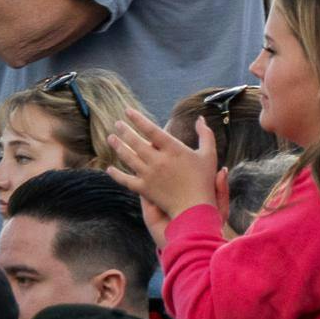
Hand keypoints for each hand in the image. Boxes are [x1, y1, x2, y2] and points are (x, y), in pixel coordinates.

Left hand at [107, 109, 222, 244]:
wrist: (194, 207)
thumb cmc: (204, 180)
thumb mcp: (209, 154)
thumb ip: (205, 134)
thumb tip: (200, 119)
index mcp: (173, 149)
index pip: (151, 130)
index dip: (138, 119)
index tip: (128, 111)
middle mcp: (158, 160)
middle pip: (136, 142)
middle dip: (124, 131)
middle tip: (116, 124)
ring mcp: (149, 175)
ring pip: (128, 158)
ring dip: (118, 147)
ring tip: (111, 138)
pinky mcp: (144, 189)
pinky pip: (126, 180)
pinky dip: (116, 174)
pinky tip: (110, 169)